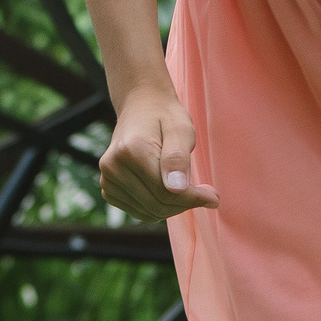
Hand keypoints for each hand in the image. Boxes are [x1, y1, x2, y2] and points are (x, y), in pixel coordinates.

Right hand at [100, 86, 219, 220]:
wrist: (140, 107)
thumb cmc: (165, 117)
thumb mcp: (180, 129)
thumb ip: (178, 158)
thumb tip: (177, 188)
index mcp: (131, 150)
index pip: (166, 192)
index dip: (194, 198)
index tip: (214, 196)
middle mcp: (113, 165)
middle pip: (157, 205)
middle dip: (185, 204)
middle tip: (204, 193)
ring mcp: (107, 177)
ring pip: (149, 213)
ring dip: (172, 208)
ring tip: (182, 187)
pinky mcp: (108, 187)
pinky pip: (139, 212)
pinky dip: (157, 209)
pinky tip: (165, 191)